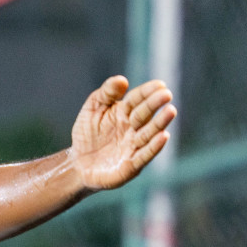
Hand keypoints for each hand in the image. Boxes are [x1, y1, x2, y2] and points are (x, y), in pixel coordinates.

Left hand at [70, 76, 175, 191]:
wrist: (76, 163)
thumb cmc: (87, 133)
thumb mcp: (92, 108)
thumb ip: (106, 93)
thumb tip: (122, 80)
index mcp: (124, 113)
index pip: (137, 99)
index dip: (147, 92)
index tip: (160, 84)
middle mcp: (132, 129)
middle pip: (144, 115)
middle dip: (155, 105)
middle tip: (167, 95)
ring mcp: (133, 147)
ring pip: (148, 134)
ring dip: (160, 123)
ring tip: (170, 111)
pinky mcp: (130, 166)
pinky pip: (144, 156)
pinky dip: (154, 147)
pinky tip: (164, 136)